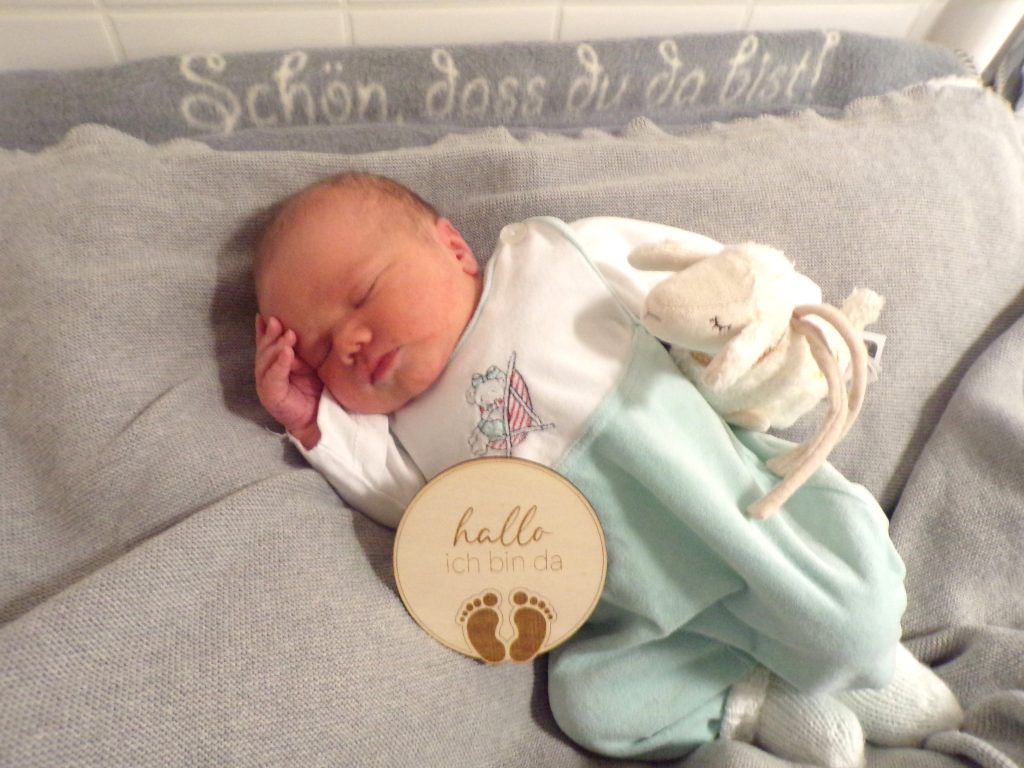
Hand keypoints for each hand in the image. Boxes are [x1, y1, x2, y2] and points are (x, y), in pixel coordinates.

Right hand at [255, 314, 323, 448]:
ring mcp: (267, 385)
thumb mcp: (312, 364)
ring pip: (265, 362)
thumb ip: (306, 350)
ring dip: (275, 347)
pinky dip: (279, 364)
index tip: (267, 314)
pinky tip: (286, 354)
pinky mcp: (271, 397)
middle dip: (270, 335)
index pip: (267, 344)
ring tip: (287, 335)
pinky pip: (272, 378)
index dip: (265, 329)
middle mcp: (268, 373)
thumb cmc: (318, 390)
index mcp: (276, 364)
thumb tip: (310, 326)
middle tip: (278, 321)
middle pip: (264, 350)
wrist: (320, 419)